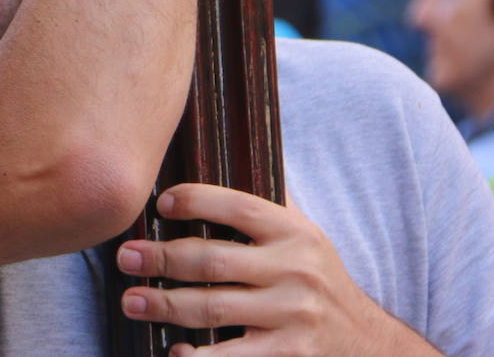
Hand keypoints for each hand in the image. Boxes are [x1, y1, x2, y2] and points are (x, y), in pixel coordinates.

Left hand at [114, 184, 440, 355]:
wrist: (368, 345)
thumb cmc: (318, 283)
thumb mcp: (304, 238)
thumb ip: (264, 210)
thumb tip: (217, 156)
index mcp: (293, 232)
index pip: (235, 205)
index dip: (193, 200)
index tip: (159, 205)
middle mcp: (294, 269)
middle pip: (211, 260)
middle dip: (160, 258)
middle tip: (125, 257)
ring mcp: (292, 315)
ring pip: (212, 307)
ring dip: (164, 304)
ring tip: (131, 301)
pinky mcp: (289, 356)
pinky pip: (231, 356)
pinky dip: (198, 356)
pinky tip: (174, 351)